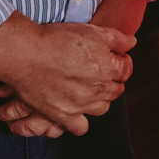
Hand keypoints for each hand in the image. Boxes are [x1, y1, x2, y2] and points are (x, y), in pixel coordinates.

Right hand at [0, 13, 135, 136]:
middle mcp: (98, 89)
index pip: (126, 70)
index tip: (115, 59)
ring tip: (89, 91)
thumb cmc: (57, 39)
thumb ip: (116, 39)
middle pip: (116, 90)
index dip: (122, 63)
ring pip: (102, 109)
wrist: (26, 55)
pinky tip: (76, 110)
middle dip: (112, 81)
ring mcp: (81, 104)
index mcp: (108, 67)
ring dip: (99, 100)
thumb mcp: (92, 31)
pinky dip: (81, 122)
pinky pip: (80, 128)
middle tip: (100, 73)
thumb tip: (131, 43)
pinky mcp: (63, 115)